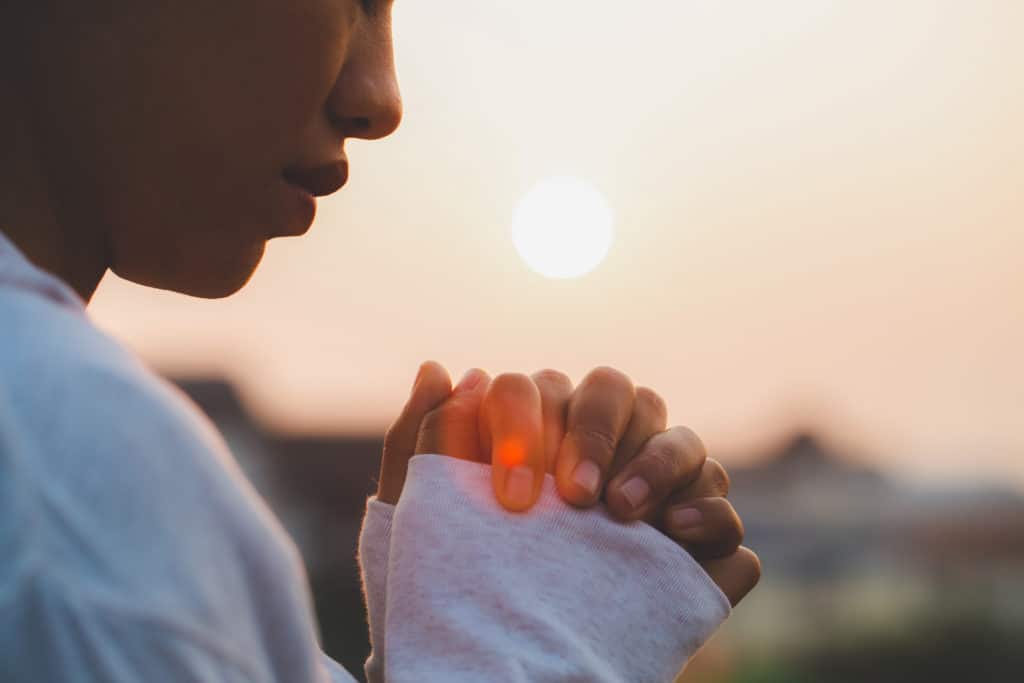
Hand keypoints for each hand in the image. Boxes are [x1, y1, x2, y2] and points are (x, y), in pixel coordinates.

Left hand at [376, 361, 760, 604]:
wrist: (508, 661)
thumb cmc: (464, 581)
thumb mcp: (427, 521)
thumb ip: (424, 442)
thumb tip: (441, 370)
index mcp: (539, 430)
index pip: (541, 389)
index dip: (530, 425)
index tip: (513, 495)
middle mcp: (601, 449)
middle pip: (617, 391)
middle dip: (595, 432)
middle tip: (572, 497)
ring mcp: (656, 490)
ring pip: (679, 437)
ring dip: (655, 462)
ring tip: (622, 514)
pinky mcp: (697, 540)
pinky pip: (721, 504)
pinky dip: (709, 510)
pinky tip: (677, 533)